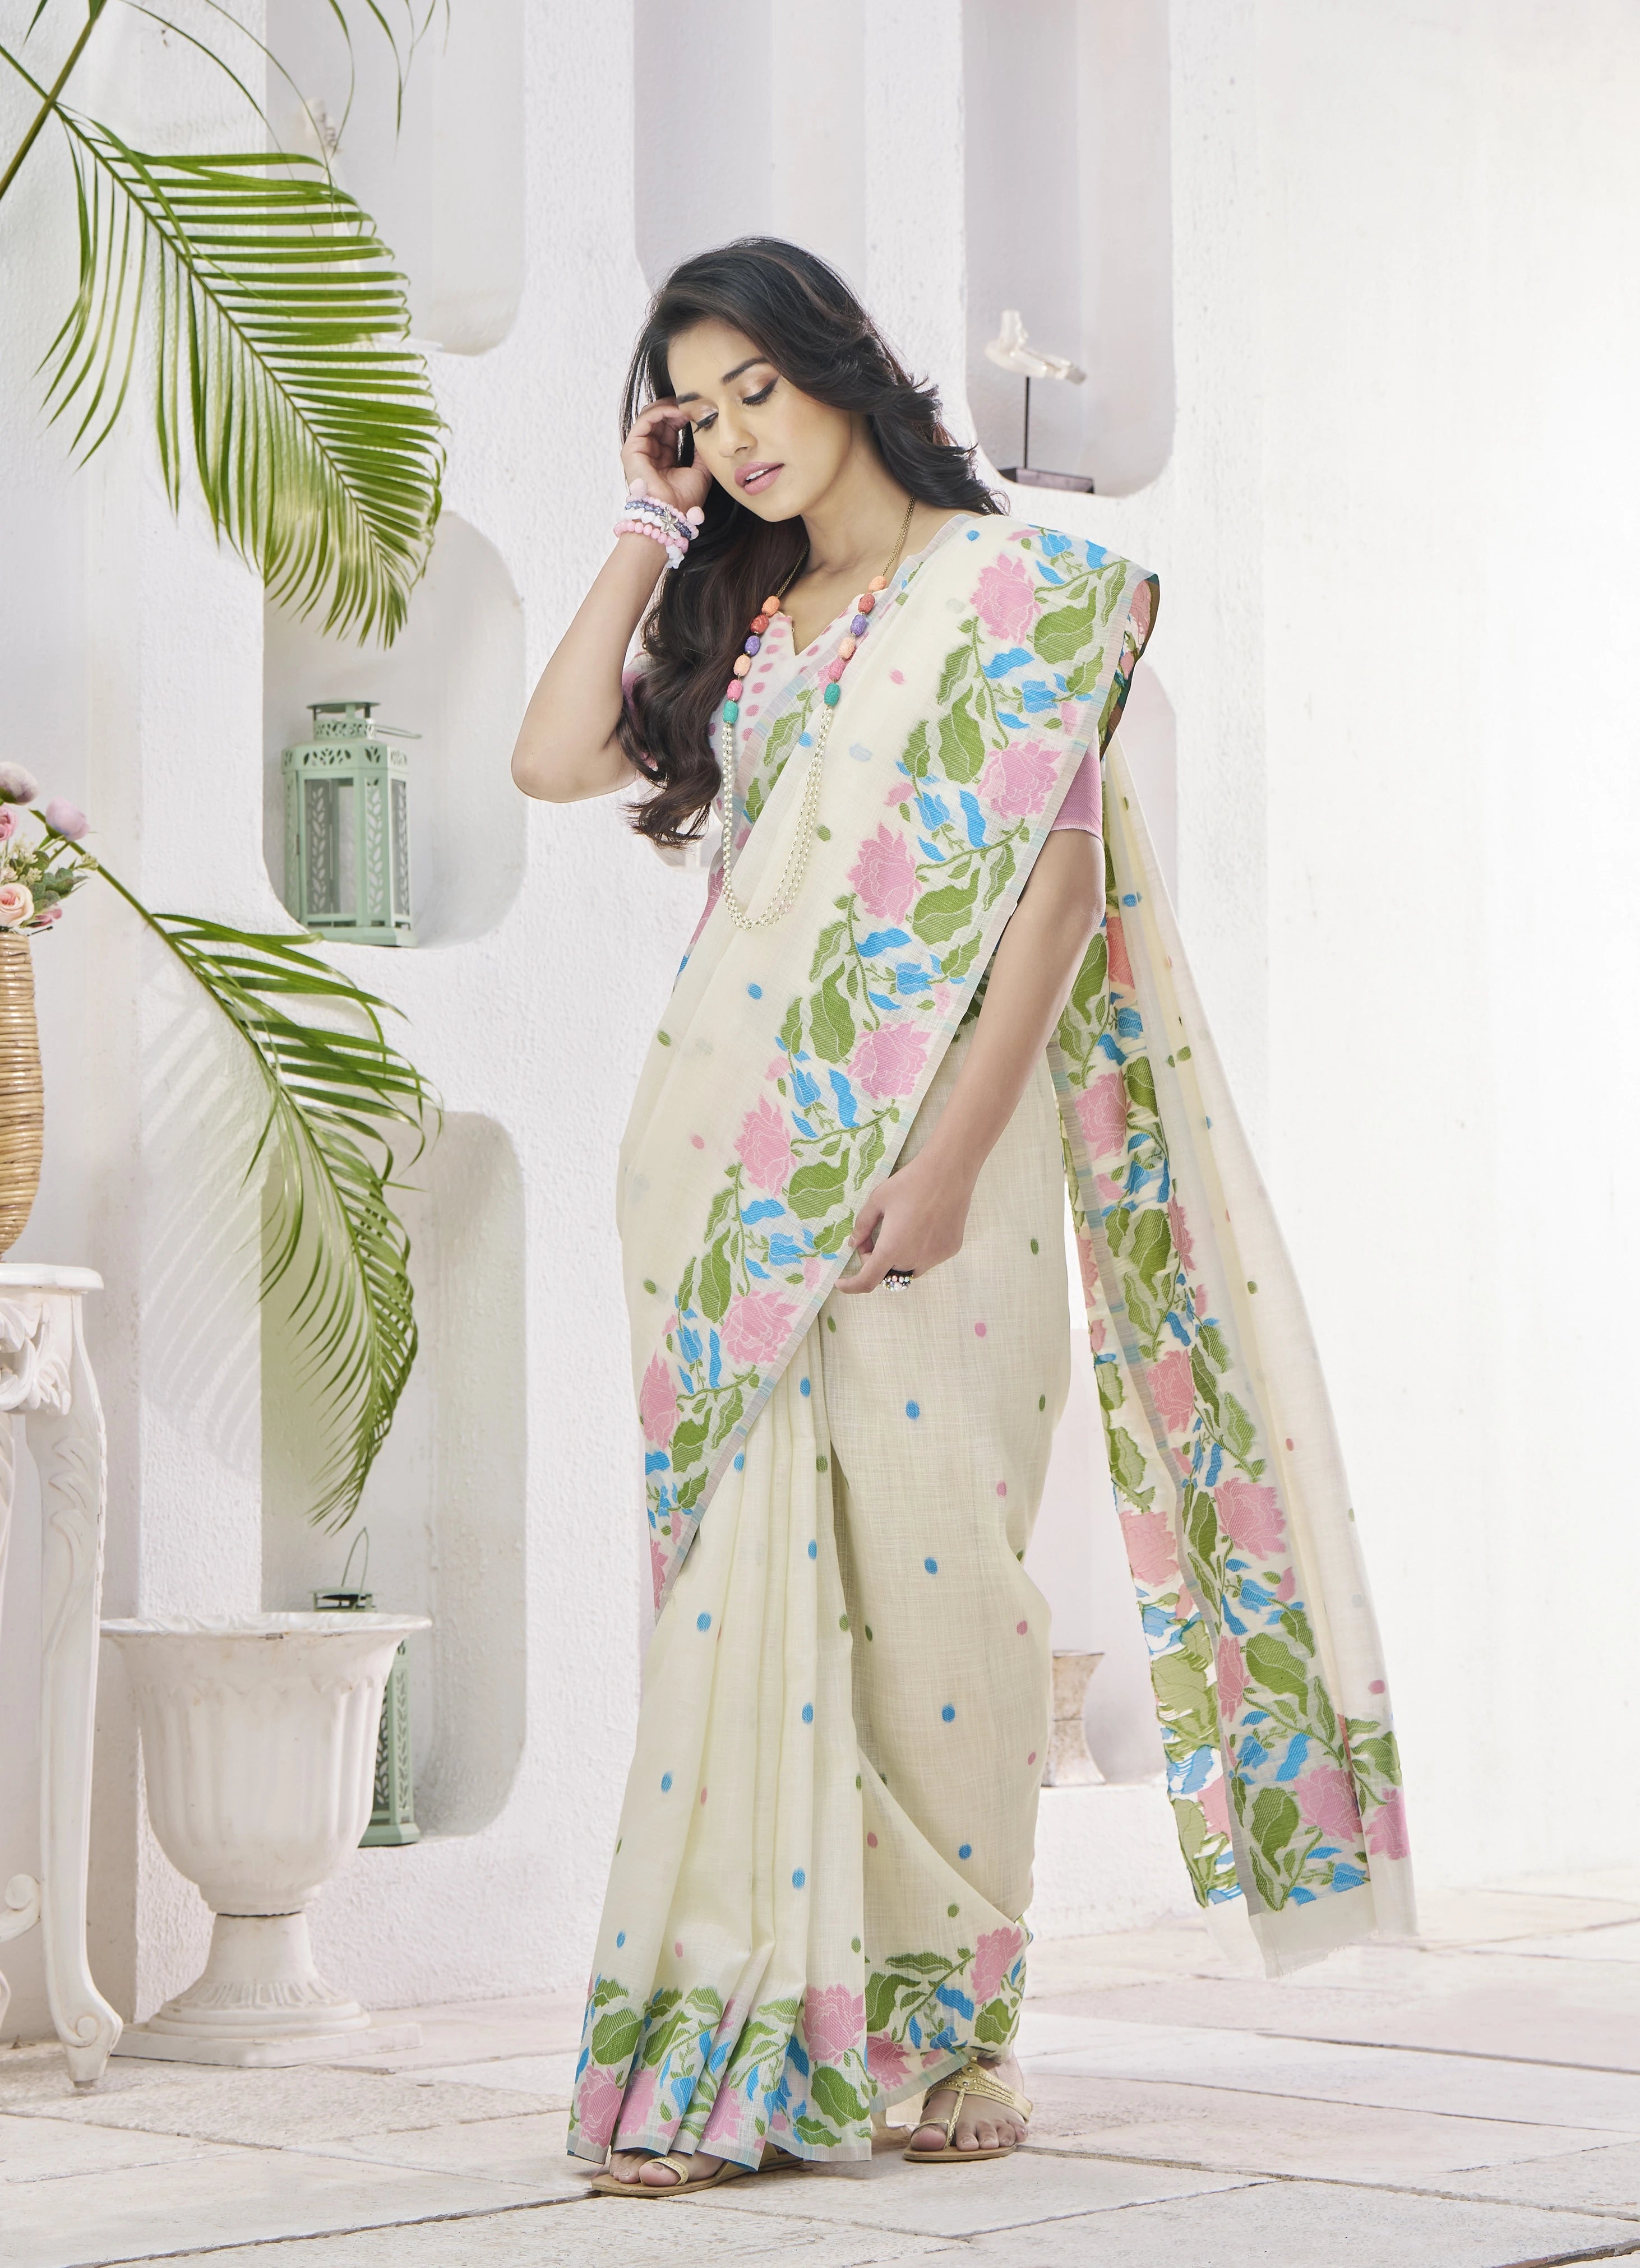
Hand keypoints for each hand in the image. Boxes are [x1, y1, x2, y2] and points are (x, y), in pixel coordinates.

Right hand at [620, 400, 711, 517]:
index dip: (683, 416)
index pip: (670, 427)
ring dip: (670, 406)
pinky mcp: (632, 448)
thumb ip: (701, 451)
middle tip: (694, 402)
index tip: (699, 410)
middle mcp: (650, 451)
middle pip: (660, 418)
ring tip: (687, 405)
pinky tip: (678, 411)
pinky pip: (645, 420)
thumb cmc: (684, 500)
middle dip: (677, 407)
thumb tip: (707, 432)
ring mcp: (639, 449)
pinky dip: (661, 411)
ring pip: (651, 415)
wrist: (672, 514)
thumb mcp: (700, 470)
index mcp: (664, 457)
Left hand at [838, 1148, 973, 1294]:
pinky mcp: (950, 1250)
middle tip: (873, 1238)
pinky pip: (928, 1259)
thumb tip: (853, 1243)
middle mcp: (914, 1259)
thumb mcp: (877, 1200)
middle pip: (887, 1273)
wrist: (949, 1172)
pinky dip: (918, 1251)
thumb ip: (862, 1225)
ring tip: (900, 1230)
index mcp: (891, 1249)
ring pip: (908, 1268)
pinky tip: (922, 1225)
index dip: (852, 1286)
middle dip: (875, 1261)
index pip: (867, 1281)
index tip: (842, 1282)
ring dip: (897, 1259)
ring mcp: (935, 1257)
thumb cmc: (909, 1183)